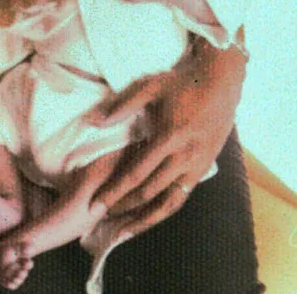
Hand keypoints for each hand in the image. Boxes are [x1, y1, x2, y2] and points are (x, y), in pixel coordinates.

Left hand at [89, 39, 246, 239]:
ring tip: (124, 231)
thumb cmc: (181, 83)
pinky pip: (182, 197)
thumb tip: (92, 120)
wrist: (221, 83)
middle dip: (124, 207)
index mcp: (170, 136)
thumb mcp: (151, 86)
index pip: (137, 173)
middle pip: (150, 192)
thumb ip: (122, 105)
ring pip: (170, 203)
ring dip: (146, 219)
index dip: (115, 190)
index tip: (96, 202)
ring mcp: (197, 165)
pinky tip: (149, 216)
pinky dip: (164, 210)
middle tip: (101, 217)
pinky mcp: (204, 168)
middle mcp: (185, 156)